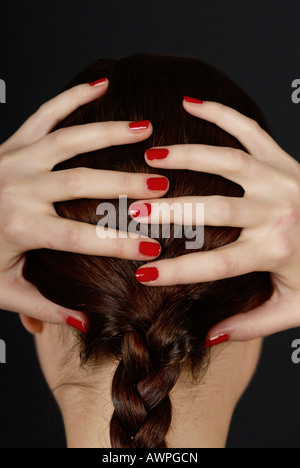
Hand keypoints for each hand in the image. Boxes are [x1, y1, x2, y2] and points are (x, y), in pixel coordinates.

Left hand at [0, 79, 164, 327]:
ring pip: (69, 140)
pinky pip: (46, 113)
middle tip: (164, 186)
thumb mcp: (1, 290)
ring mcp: (16, 159)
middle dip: (126, 183)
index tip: (154, 250)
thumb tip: (87, 323)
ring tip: (147, 130)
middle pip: (82, 182)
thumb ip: (43, 308)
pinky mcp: (14, 142)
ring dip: (110, 133)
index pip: (78, 237)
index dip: (117, 245)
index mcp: (18, 226)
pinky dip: (73, 97)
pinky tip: (101, 85)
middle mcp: (18, 187)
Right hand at [131, 97, 299, 342]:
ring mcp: (281, 179)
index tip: (142, 274)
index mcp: (276, 250)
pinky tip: (191, 103)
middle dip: (169, 210)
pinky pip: (250, 130)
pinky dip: (220, 113)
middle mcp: (278, 211)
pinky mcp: (284, 159)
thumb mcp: (294, 309)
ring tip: (151, 157)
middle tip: (133, 208)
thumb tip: (207, 338)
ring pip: (226, 162)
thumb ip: (251, 325)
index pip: (216, 265)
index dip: (177, 272)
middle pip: (213, 209)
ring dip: (186, 157)